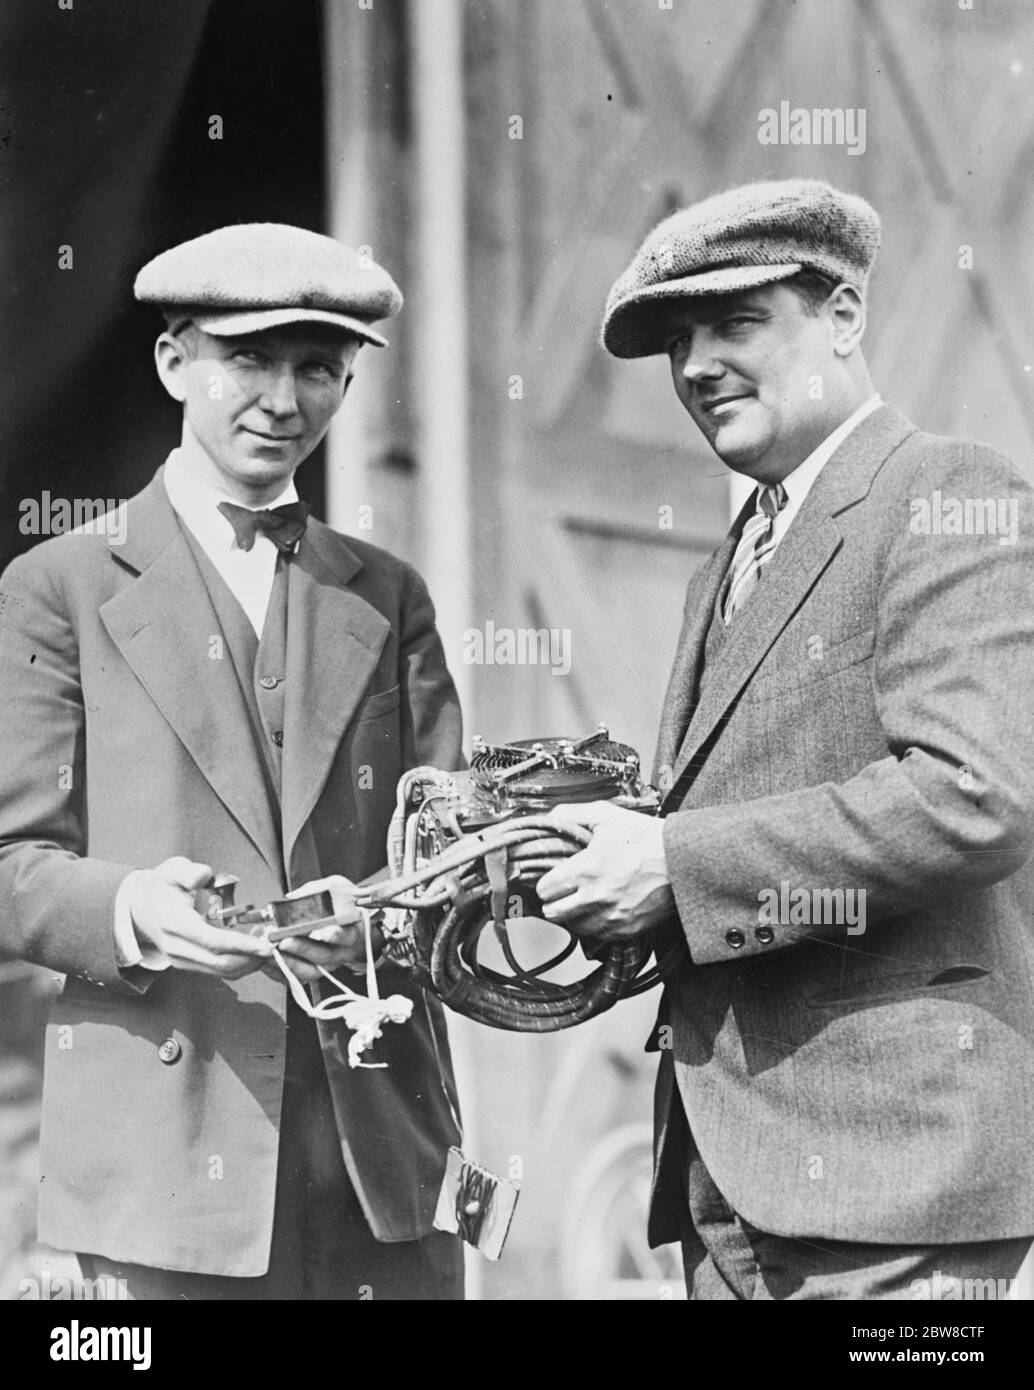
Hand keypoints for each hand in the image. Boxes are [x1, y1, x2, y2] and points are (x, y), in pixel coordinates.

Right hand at [127, 857, 273, 978]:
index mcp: (173, 922)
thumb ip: (188, 871)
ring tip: (269, 946)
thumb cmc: (160, 886)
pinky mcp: (186, 964)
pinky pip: (217, 971)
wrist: (137, 907)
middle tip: (276, 945)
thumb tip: (203, 875)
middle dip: (252, 958)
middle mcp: (176, 947)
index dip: (241, 945)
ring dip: (249, 963)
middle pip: (220, 963)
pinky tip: (254, 950)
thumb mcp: (172, 869)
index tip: (265, 944)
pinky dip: (239, 964)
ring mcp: (180, 959)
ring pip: (221, 971)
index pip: (212, 941)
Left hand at [267, 875, 382, 983]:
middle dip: (302, 950)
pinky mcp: (310, 971)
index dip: (336, 935)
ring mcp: (326, 965)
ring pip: (309, 971)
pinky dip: (277, 972)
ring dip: (287, 963)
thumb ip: (316, 891)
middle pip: (324, 956)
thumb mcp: (335, 888)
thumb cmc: (340, 905)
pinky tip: (264, 962)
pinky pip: (294, 978)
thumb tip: (293, 898)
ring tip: (269, 952)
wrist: (345, 924)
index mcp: (349, 930)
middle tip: (283, 941)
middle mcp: (339, 952)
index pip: (346, 936)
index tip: (325, 933)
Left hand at [536, 802, 675, 940]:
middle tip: (562, 891)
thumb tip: (550, 818)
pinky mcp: (627, 929)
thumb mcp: (607, 815)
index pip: (545, 889)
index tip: (551, 878)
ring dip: (573, 915)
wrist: (684, 860)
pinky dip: (594, 925)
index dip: (545, 882)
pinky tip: (600, 909)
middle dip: (554, 901)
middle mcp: (597, 897)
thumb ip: (572, 814)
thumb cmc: (647, 837)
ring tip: (581, 899)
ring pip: (574, 927)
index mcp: (587, 869)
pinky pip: (598, 936)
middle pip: (553, 913)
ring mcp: (612, 916)